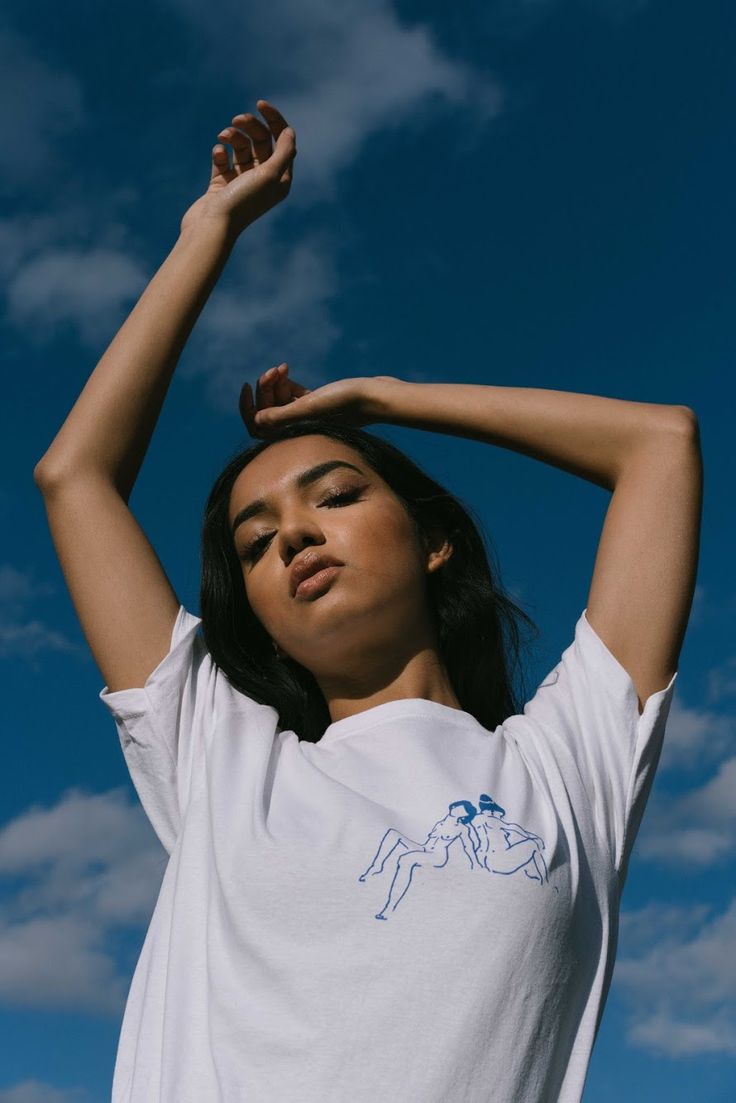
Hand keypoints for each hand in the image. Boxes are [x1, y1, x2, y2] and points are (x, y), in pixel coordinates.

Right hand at [180, 101, 296, 238]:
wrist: (212, 227)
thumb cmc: (243, 202)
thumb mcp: (269, 175)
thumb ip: (283, 152)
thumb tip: (289, 131)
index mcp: (279, 179)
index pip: (282, 141)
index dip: (274, 120)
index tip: (260, 104)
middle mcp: (263, 180)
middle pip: (260, 140)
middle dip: (249, 126)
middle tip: (236, 120)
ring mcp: (241, 181)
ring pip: (240, 147)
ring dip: (232, 136)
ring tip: (222, 137)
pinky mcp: (222, 183)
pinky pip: (223, 158)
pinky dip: (220, 151)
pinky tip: (218, 154)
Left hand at [239, 363, 402, 439]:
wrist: (376, 398)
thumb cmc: (345, 404)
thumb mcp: (310, 408)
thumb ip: (282, 416)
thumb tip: (255, 422)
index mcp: (294, 434)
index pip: (257, 428)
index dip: (247, 408)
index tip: (246, 386)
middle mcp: (299, 428)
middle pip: (267, 410)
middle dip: (265, 389)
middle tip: (274, 372)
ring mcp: (308, 417)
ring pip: (279, 401)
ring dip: (274, 383)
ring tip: (282, 368)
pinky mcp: (318, 405)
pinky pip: (291, 396)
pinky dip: (285, 383)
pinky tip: (286, 369)